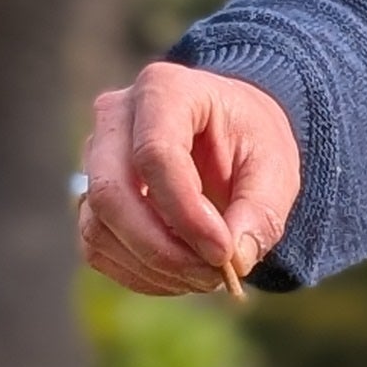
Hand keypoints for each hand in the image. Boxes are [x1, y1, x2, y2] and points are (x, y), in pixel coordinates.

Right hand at [77, 62, 302, 296]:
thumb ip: (261, 212)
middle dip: (162, 249)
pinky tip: (181, 275)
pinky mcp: (91, 196)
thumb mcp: (275, 168)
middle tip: (213, 276)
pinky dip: (140, 274)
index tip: (224, 253)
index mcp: (164, 90)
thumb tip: (235, 260)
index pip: (155, 154)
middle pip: (110, 193)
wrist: (229, 135)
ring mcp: (94, 157)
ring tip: (204, 276)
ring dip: (153, 267)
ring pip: (97, 226)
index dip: (187, 214)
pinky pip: (97, 247)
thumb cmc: (251, 142)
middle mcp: (115, 117)